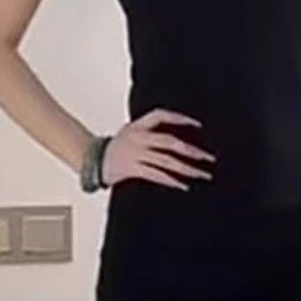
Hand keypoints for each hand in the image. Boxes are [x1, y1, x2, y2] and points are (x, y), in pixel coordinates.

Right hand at [101, 109, 215, 190]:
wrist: (92, 160)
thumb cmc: (115, 147)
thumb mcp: (130, 132)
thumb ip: (149, 132)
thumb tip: (175, 139)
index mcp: (138, 126)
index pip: (161, 116)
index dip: (179, 119)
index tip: (197, 125)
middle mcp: (138, 138)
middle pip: (169, 142)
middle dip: (191, 150)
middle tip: (208, 157)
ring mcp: (135, 154)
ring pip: (166, 161)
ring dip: (186, 168)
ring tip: (202, 174)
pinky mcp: (132, 169)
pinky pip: (155, 174)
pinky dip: (171, 180)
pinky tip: (183, 185)